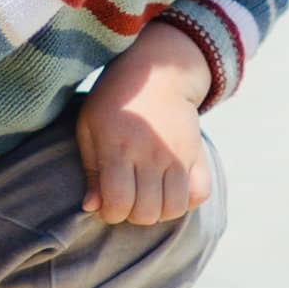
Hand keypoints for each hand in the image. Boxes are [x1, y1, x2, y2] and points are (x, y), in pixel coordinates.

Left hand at [75, 26, 212, 224]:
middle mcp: (151, 154)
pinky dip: (185, 201)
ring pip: (174, 209)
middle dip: (131, 215)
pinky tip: (168, 190)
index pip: (118, 202)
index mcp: (119, 147)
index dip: (109, 213)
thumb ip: (91, 170)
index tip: (105, 204)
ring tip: (145, 196)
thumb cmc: (113, 102)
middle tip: (125, 198)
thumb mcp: (89, 128)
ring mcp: (177, 155)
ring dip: (157, 211)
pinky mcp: (196, 154)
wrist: (157, 72)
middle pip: (147, 212)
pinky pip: (199, 194)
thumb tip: (92, 207)